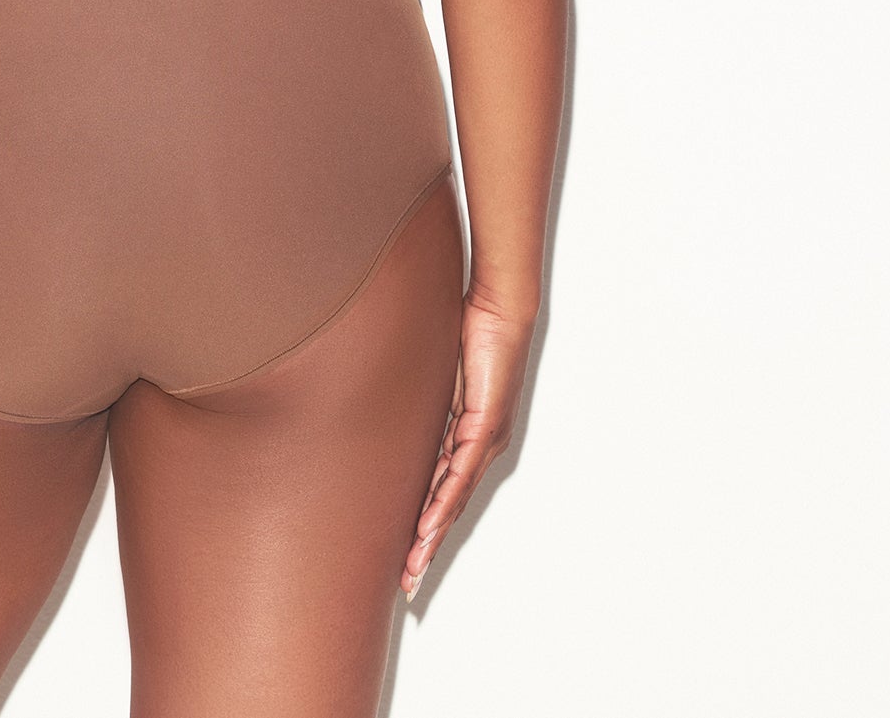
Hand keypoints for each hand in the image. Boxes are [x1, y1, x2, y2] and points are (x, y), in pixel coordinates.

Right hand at [402, 293, 533, 598]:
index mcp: (470, 436)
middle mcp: (482, 446)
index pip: (445, 490)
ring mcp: (486, 440)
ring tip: (413, 566)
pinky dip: (443, 503)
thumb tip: (387, 405)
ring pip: (454, 499)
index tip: (409, 552)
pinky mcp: (487, 427)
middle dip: (428, 546)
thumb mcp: (434, 374)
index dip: (427, 524)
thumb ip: (419, 398)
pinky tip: (427, 526)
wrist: (501, 308)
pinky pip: (460, 474)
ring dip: (432, 535)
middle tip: (409, 581)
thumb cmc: (470, 331)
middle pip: (450, 507)